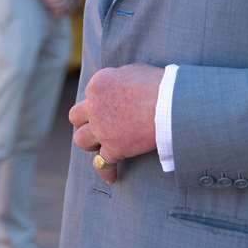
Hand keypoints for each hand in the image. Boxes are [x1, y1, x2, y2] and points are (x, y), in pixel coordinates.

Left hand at [68, 62, 162, 184]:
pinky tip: (111, 177)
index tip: (113, 106)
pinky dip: (107, 171)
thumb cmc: (160, 84)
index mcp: (98, 84)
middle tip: (98, 125)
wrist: (171, 104)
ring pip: (81, 140)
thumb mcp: (133, 71)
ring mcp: (101, 129)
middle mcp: (94, 106)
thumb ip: (119, 78)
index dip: (101, 101)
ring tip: (100, 146)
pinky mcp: (113, 148)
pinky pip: (102, 164)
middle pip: (76, 117)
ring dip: (90, 142)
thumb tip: (119, 85)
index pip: (91, 94)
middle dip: (85, 121)